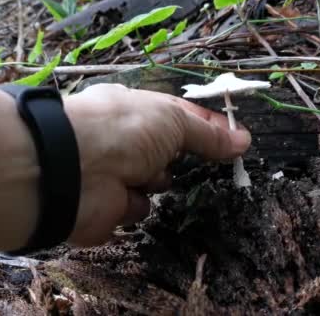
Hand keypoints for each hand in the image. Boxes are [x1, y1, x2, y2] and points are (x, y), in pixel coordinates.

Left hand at [63, 84, 250, 245]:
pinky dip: (133, 206)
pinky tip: (123, 196)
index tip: (236, 139)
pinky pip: (134, 211)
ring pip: (153, 184)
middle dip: (178, 159)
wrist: (75, 168)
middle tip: (193, 161)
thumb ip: (209, 134)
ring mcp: (113, 173)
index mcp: (135, 109)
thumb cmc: (125, 129)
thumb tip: (244, 140)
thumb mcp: (174, 120)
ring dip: (155, 182)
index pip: (178, 117)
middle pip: (166, 153)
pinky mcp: (106, 207)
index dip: (207, 127)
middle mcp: (123, 139)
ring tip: (146, 176)